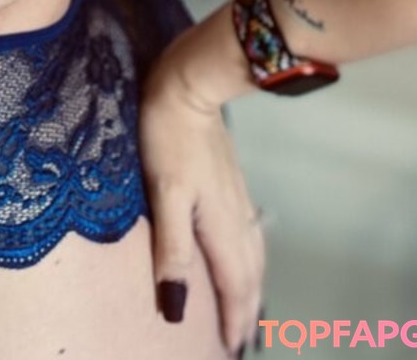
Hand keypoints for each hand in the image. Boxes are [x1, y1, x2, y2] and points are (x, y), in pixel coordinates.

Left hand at [139, 50, 264, 355]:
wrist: (189, 83)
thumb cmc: (168, 134)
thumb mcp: (163, 193)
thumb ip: (171, 250)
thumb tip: (176, 309)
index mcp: (220, 226)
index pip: (232, 286)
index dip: (233, 320)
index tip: (233, 351)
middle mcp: (236, 217)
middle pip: (248, 276)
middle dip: (246, 312)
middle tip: (242, 343)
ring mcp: (237, 197)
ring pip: (252, 255)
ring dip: (251, 287)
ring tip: (247, 310)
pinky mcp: (231, 181)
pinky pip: (249, 235)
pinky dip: (250, 258)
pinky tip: (243, 253)